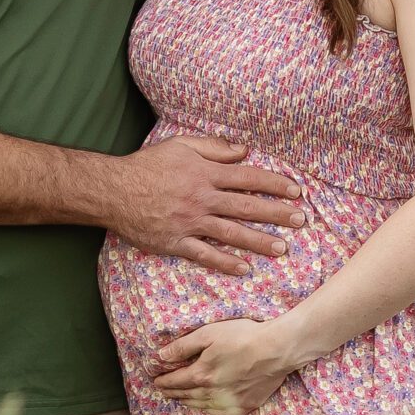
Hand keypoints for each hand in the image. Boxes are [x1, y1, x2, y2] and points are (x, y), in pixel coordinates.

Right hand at [108, 136, 305, 275]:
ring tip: (282, 249)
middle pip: (246, 207)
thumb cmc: (147, 165)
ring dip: (259, 241)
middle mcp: (201, 198)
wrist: (113, 190)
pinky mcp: (175, 242)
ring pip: (231, 233)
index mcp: (204, 173)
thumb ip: (213, 147)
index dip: (274, 184)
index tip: (295, 191)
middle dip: (277, 214)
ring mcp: (189, 222)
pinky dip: (225, 263)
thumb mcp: (180, 145)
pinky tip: (244, 269)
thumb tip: (244, 150)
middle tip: (301, 221)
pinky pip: (204, 255)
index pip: (248, 177)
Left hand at [149, 316, 308, 414]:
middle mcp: (213, 393)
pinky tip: (205, 407)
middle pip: (186, 395)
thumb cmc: (243, 337)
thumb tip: (161, 356)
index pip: (175, 381)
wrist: (277, 349)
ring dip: (188, 402)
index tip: (155, 381)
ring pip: (201, 406)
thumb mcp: (208, 334)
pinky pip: (220, 413)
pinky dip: (208, 410)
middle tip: (163, 391)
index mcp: (202, 375)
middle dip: (172, 392)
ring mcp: (230, 402)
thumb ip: (183, 346)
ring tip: (180, 399)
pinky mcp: (245, 407)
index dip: (163, 381)